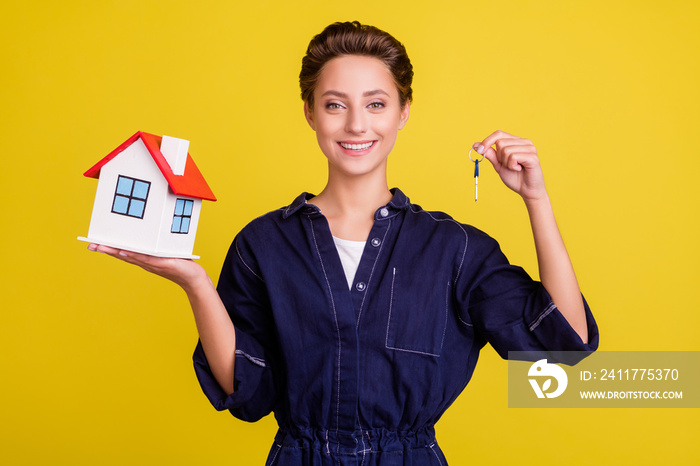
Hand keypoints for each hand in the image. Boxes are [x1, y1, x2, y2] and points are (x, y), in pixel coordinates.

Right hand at [87, 243, 211, 292]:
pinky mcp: (161, 263)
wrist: (193, 277)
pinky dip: (134, 255)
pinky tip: (123, 251)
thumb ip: (156, 246)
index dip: (109, 248)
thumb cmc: (180, 263)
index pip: (123, 252)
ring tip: (101, 246)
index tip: (94, 243)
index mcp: (144, 258)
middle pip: (121, 254)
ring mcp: (152, 263)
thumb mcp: (165, 252)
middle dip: (105, 249)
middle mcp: (145, 262)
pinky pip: (145, 258)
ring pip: (130, 256)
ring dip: (115, 251)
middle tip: (90, 244)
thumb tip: (148, 233)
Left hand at [472, 130, 546, 201]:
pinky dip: (512, 166)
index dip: (487, 141)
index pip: (499, 134)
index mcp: (516, 141)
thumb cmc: (514, 177)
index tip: (479, 150)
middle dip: (499, 157)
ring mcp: (530, 148)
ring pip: (506, 150)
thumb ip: (490, 154)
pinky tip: (519, 169)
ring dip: (506, 163)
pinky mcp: (533, 156)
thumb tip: (476, 145)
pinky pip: (513, 157)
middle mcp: (524, 142)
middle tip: (508, 165)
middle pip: (500, 142)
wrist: (527, 190)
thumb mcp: (498, 165)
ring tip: (515, 168)